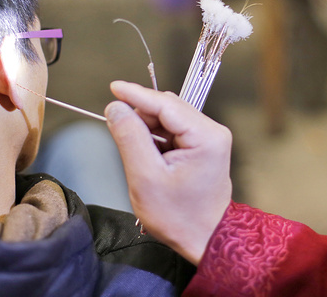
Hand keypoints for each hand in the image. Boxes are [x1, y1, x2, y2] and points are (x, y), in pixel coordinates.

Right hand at [105, 81, 232, 264]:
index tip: (113, 87)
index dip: (137, 94)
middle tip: (116, 127)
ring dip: (148, 127)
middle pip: (169, 108)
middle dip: (141, 113)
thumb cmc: (177, 216)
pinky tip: (147, 153)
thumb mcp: (145, 178)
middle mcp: (213, 131)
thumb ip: (130, 138)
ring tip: (136, 152)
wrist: (204, 239)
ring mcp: (210, 138)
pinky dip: (156, 136)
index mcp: (206, 137)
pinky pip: (174, 130)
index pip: (166, 104)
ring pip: (170, 118)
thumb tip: (116, 107)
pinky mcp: (204, 146)